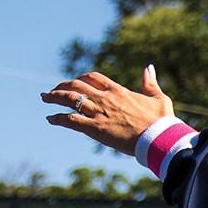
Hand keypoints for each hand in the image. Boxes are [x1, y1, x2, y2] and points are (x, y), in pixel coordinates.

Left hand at [42, 66, 172, 153]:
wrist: (159, 139)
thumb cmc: (162, 122)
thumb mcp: (159, 99)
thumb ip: (150, 83)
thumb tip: (148, 68)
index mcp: (119, 91)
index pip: (93, 78)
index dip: (81, 78)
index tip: (75, 82)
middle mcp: (105, 99)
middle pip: (76, 85)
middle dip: (62, 86)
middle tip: (53, 90)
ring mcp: (99, 113)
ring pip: (70, 99)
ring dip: (54, 97)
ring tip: (45, 98)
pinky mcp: (96, 129)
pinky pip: (71, 120)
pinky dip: (58, 118)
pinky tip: (50, 118)